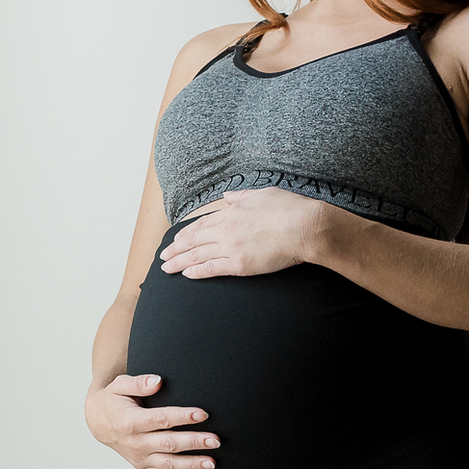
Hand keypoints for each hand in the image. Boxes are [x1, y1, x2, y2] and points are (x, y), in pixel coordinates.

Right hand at [85, 373, 219, 468]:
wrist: (98, 422)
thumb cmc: (113, 400)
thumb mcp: (119, 386)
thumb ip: (139, 383)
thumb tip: (157, 382)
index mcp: (130, 421)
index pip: (161, 419)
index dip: (183, 417)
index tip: (203, 414)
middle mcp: (135, 443)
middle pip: (169, 444)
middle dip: (194, 442)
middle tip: (216, 440)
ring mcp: (139, 457)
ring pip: (169, 464)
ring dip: (192, 464)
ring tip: (212, 462)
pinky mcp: (142, 466)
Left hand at [158, 187, 325, 278]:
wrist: (305, 226)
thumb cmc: (290, 208)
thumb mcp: (263, 194)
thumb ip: (242, 196)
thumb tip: (229, 197)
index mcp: (232, 212)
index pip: (202, 224)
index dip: (186, 233)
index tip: (176, 239)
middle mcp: (226, 229)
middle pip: (194, 240)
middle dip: (176, 249)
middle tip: (163, 256)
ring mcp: (231, 246)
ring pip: (197, 255)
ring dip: (179, 262)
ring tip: (167, 268)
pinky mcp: (239, 263)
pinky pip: (211, 269)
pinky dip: (196, 272)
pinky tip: (186, 275)